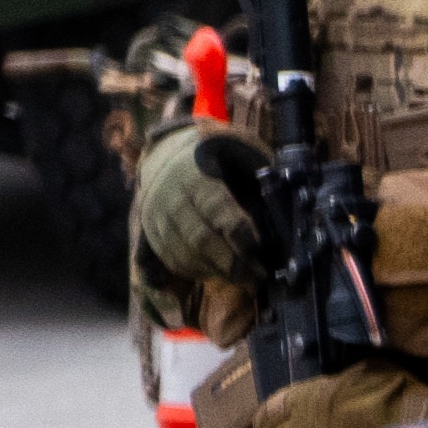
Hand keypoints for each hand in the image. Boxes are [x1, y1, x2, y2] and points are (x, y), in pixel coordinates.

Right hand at [130, 123, 272, 302]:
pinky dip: (186, 272)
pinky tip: (207, 275)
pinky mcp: (145, 230)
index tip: (260, 254)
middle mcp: (168, 196)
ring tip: (238, 278)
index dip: (241, 237)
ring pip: (180, 254)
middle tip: (255, 278)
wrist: (167, 148)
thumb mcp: (240, 151)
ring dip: (211, 271)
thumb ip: (258, 177)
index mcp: (194, 173)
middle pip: (199, 239)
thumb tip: (282, 210)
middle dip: (230, 263)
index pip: (218, 211)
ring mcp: (153, 216)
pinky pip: (161, 260)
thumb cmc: (214, 151)